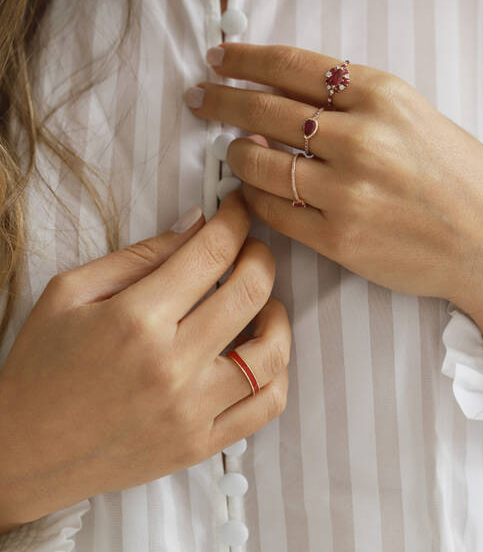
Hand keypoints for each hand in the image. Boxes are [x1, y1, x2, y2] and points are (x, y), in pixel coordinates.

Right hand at [0, 192, 289, 529]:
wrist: (23, 452)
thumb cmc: (40, 367)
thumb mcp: (71, 293)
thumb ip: (140, 255)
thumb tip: (196, 224)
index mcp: (136, 319)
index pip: (211, 252)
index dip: (234, 220)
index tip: (238, 209)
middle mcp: (172, 365)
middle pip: (251, 291)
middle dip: (261, 255)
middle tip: (251, 249)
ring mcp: (192, 410)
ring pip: (272, 351)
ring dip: (278, 313)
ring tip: (263, 302)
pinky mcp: (200, 445)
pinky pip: (266, 406)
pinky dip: (277, 371)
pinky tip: (260, 352)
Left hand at [186, 43, 482, 389]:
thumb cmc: (457, 177)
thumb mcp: (412, 118)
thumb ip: (352, 106)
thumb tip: (285, 101)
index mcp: (381, 97)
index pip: (291, 65)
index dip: (245, 60)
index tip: (220, 59)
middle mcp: (361, 139)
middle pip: (265, 109)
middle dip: (222, 100)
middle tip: (200, 98)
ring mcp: (348, 192)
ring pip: (261, 163)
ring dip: (236, 154)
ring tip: (230, 151)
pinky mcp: (340, 238)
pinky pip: (275, 211)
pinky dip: (254, 198)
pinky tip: (250, 190)